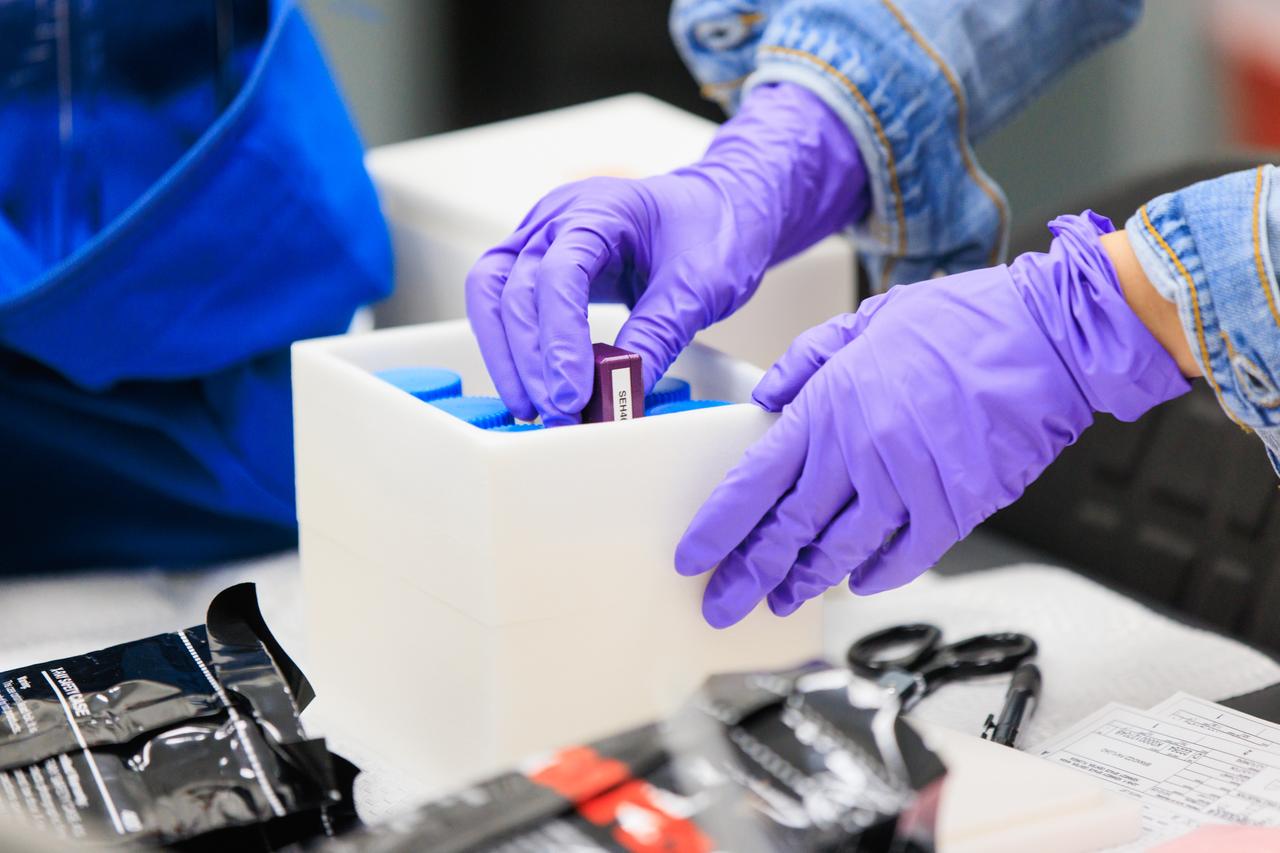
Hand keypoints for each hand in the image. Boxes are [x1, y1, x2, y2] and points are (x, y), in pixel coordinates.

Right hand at [465, 83, 866, 424]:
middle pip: (514, 289)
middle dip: (532, 360)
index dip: (559, 340)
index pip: (558, 275)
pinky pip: (504, 303)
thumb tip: (624, 390)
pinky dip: (511, 346)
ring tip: (532, 408)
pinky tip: (530, 386)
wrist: (722, 207)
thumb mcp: (700, 286)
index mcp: (599, 210)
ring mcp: (542, 237)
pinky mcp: (540, 263)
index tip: (572, 392)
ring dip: (506, 356)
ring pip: (492, 295)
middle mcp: (557, 218)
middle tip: (558, 413)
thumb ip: (658, 334)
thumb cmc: (715, 229)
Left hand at [676, 213, 1191, 627]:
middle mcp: (858, 455)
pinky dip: (874, 575)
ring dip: (802, 582)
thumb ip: (808, 362)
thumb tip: (768, 398)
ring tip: (778, 600)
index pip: (752, 482)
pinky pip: (902, 559)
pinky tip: (854, 582)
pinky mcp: (953, 509)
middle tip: (720, 604)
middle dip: (746, 575)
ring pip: (838, 553)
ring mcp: (906, 488)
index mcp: (829, 408)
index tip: (693, 555)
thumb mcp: (866, 321)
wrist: (1046, 338)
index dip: (718, 527)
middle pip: (786, 531)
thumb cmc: (962, 322)